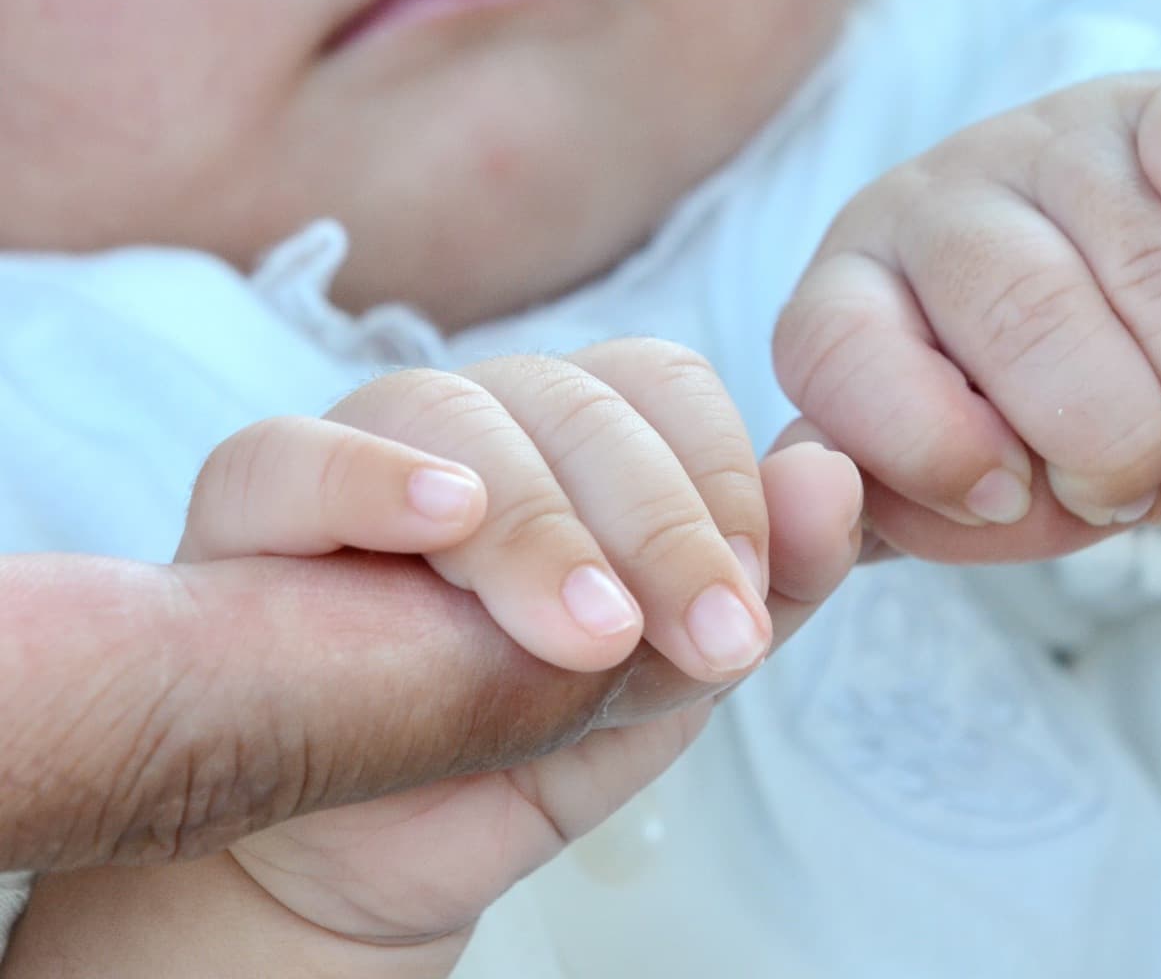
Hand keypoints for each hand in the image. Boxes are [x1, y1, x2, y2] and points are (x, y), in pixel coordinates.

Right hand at [189, 343, 860, 945]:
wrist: (379, 841)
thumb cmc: (529, 732)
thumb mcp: (675, 671)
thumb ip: (768, 576)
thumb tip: (838, 473)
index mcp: (583, 433)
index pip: (664, 385)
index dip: (723, 480)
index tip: (747, 609)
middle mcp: (484, 416)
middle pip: (579, 397)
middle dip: (658, 520)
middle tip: (703, 640)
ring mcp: (370, 441)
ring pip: (456, 410)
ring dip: (540, 522)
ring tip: (590, 633)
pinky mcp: (256, 496)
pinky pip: (292, 452)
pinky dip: (372, 475)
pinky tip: (445, 520)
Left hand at [775, 74, 1160, 558]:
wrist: (1116, 324)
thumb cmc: (1012, 425)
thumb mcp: (946, 490)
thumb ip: (901, 507)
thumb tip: (873, 501)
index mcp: (846, 300)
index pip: (838, 349)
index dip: (930, 441)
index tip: (1011, 499)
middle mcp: (929, 206)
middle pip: (1018, 306)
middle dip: (1107, 435)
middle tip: (1139, 491)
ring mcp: (1040, 144)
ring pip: (1143, 257)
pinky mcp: (1155, 105)